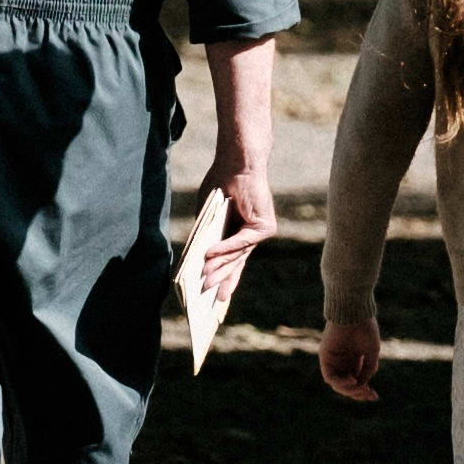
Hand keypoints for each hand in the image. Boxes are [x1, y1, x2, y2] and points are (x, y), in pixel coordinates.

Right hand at [196, 158, 277, 310]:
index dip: (223, 279)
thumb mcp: (207, 216)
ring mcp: (260, 232)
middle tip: (208, 297)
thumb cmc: (220, 185)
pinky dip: (225, 248)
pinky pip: (242, 241)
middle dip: (221, 280)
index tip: (213, 299)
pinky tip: (210, 256)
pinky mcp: (264, 227)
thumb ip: (206, 237)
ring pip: (237, 255)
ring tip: (204, 280)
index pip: (232, 262)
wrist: (237, 163)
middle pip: (236, 263)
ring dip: (219, 267)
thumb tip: (198, 261)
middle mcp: (252, 236)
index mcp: (240, 234)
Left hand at [316, 318, 383, 403]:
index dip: (364, 391)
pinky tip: (353, 381)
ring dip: (349, 390)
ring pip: (338, 384)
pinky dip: (341, 383)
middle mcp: (342, 361)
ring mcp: (333, 360)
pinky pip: (330, 377)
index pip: (356, 381)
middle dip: (358, 393)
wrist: (355, 312)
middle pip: (347, 386)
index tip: (375, 396)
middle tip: (369, 394)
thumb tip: (363, 385)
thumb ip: (367, 370)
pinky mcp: (325, 358)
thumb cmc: (365, 328)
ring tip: (361, 387)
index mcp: (353, 360)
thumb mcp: (371, 352)